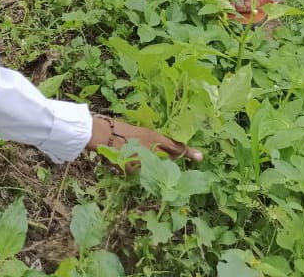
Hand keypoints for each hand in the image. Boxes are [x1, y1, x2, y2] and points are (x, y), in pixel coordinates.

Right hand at [87, 116, 202, 161]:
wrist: (102, 134)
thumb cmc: (120, 129)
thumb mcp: (141, 131)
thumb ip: (155, 140)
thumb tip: (170, 150)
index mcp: (153, 136)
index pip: (175, 146)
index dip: (188, 152)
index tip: (200, 157)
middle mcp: (151, 148)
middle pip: (168, 160)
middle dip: (169, 161)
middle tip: (163, 159)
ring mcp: (143, 160)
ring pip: (156, 168)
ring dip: (155, 168)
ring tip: (143, 161)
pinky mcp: (133, 170)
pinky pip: (142, 173)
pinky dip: (140, 171)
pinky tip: (132, 164)